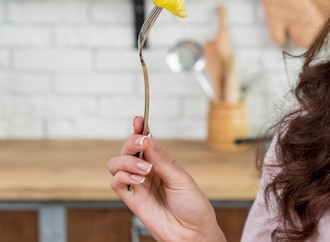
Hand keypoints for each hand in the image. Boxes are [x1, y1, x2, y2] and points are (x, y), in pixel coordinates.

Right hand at [108, 117, 225, 241]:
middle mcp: (147, 171)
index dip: (140, 129)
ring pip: (116, 163)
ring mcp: (137, 184)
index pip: (146, 141)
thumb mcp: (180, 177)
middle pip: (127, 148)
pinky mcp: (131, 199)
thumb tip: (148, 138)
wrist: (192, 232)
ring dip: (127, 160)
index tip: (138, 119)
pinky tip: (139, 179)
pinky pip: (115, 182)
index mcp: (161, 162)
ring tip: (145, 169)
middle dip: (131, 141)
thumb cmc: (192, 205)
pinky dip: (123, 175)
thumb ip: (161, 159)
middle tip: (143, 142)